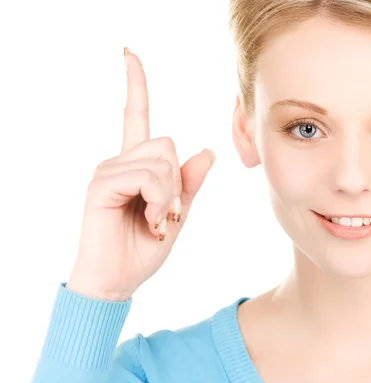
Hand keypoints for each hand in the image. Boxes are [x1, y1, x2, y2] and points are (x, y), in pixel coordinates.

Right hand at [66, 48, 215, 300]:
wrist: (117, 280)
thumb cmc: (143, 248)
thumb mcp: (176, 213)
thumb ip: (189, 183)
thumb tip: (207, 151)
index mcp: (136, 166)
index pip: (135, 116)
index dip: (135, 85)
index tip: (129, 53)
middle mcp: (119, 161)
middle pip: (166, 143)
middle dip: (177, 182)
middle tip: (166, 214)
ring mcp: (108, 171)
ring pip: (161, 160)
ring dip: (168, 196)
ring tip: (154, 220)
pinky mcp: (101, 184)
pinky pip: (148, 177)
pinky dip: (158, 201)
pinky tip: (146, 220)